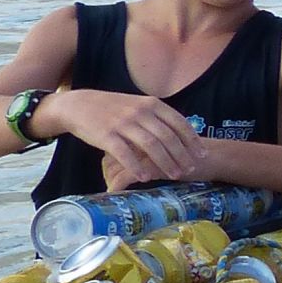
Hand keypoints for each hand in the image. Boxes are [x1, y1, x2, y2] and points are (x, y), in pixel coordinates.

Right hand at [52, 91, 205, 188]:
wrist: (78, 105)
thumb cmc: (113, 108)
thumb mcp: (139, 105)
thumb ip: (158, 117)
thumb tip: (182, 133)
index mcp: (152, 104)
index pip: (179, 123)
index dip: (192, 140)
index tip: (203, 154)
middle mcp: (140, 112)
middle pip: (168, 137)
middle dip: (183, 155)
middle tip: (191, 169)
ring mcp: (123, 124)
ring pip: (151, 146)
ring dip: (166, 162)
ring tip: (175, 175)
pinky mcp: (106, 136)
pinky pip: (126, 154)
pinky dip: (137, 167)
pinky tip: (145, 178)